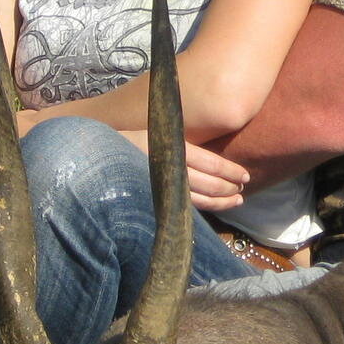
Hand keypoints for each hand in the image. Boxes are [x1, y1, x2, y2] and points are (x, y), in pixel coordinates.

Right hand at [117, 129, 250, 210]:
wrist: (98, 157)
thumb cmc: (134, 144)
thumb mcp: (159, 136)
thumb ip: (182, 146)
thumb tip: (215, 161)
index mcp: (171, 146)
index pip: (210, 163)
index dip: (230, 171)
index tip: (245, 176)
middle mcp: (167, 166)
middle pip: (208, 182)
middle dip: (228, 187)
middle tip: (243, 189)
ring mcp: (160, 185)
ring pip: (198, 198)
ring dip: (221, 201)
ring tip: (237, 200)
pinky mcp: (155, 198)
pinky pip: (184, 206)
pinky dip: (204, 207)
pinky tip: (217, 206)